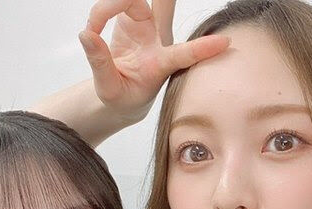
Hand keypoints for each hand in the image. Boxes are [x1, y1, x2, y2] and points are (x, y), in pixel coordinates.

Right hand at [79, 0, 228, 122]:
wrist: (122, 95)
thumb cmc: (123, 97)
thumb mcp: (109, 90)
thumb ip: (100, 63)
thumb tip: (86, 34)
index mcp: (160, 64)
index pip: (183, 55)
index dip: (202, 49)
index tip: (225, 42)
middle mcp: (157, 39)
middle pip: (165, 4)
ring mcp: (145, 25)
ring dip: (110, 4)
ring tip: (94, 24)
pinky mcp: (132, 17)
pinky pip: (118, 1)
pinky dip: (103, 8)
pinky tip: (94, 23)